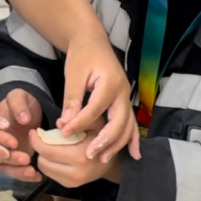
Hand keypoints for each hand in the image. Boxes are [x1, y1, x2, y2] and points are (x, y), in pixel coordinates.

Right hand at [0, 88, 42, 181]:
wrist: (27, 111)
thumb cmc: (20, 103)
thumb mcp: (19, 96)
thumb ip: (18, 104)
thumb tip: (23, 119)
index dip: (0, 140)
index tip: (14, 142)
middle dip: (9, 158)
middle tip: (26, 158)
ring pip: (3, 166)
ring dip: (16, 170)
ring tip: (32, 171)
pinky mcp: (8, 161)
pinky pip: (12, 171)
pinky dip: (23, 175)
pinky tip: (36, 177)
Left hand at [29, 124, 119, 188]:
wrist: (112, 161)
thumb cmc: (103, 137)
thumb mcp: (95, 123)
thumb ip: (78, 120)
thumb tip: (59, 122)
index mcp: (80, 156)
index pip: (47, 150)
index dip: (36, 140)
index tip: (33, 131)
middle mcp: (76, 173)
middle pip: (43, 161)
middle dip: (40, 149)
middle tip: (42, 138)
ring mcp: (73, 182)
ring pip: (44, 169)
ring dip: (43, 157)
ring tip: (49, 146)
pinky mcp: (70, 186)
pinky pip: (50, 175)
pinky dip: (49, 164)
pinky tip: (55, 156)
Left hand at [57, 30, 140, 163]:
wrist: (93, 41)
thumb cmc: (82, 55)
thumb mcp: (74, 74)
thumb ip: (72, 98)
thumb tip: (67, 122)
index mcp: (110, 82)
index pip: (95, 108)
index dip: (80, 122)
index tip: (64, 132)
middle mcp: (123, 92)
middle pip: (119, 121)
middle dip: (105, 140)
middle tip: (89, 155)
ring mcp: (126, 98)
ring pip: (127, 126)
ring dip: (117, 144)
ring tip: (103, 159)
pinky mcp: (124, 102)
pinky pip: (132, 124)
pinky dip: (133, 140)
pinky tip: (135, 155)